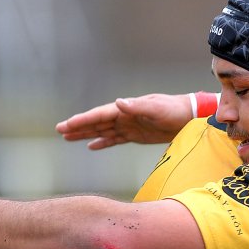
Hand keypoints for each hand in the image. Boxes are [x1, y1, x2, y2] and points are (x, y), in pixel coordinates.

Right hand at [56, 93, 194, 149]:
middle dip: (78, 126)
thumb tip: (118, 102)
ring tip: (68, 137)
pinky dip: (103, 142)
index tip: (67, 124)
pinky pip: (115, 139)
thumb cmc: (174, 110)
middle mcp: (125, 116)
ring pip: (102, 131)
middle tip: (59, 130)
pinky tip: (91, 146)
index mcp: (127, 109)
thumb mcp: (157, 108)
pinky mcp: (136, 135)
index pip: (100, 115)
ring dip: (86, 134)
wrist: (189, 118)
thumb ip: (137, 106)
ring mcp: (129, 125)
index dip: (83, 120)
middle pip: (97, 122)